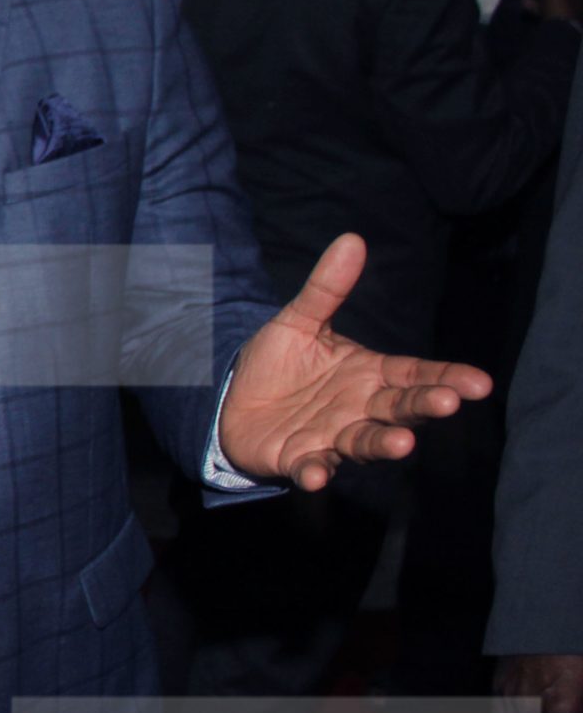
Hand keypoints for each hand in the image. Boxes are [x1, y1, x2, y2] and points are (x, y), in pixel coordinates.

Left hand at [216, 233, 491, 490]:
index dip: (446, 378)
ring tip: (402, 443)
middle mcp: (360, 409)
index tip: (479, 382)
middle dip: (423, 407)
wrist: (233, 401)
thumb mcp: (299, 321)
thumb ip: (326, 288)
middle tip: (447, 403)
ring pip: (366, 443)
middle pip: (400, 409)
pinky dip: (315, 473)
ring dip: (384, 444)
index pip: (415, 375)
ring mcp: (333, 437)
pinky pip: (312, 468)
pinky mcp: (300, 459)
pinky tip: (315, 473)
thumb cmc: (279, 364)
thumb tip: (352, 239)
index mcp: (369, 375)